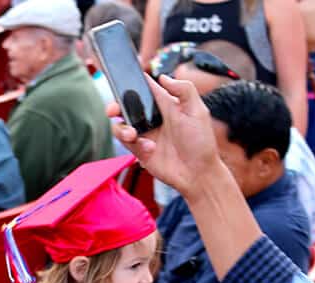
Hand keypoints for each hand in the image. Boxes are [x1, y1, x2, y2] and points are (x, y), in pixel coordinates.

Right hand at [107, 74, 219, 201]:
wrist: (197, 174)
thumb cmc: (201, 143)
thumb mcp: (198, 111)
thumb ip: (184, 90)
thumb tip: (163, 77)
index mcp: (165, 104)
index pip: (144, 88)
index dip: (132, 82)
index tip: (121, 80)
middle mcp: (152, 118)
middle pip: (126, 106)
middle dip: (115, 105)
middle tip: (113, 110)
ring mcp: (145, 134)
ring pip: (121, 124)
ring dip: (122, 128)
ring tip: (132, 135)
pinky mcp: (139, 150)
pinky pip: (126, 143)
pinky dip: (133, 144)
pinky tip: (149, 149)